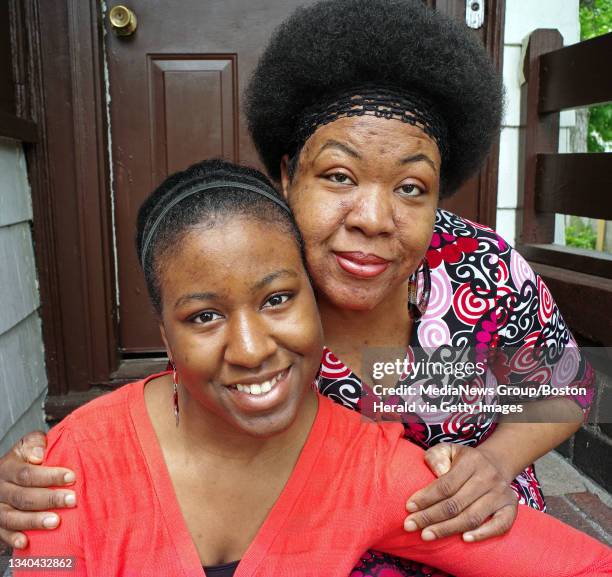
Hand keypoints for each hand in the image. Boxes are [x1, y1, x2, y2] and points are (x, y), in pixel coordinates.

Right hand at [0, 432, 76, 548]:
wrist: (8, 472)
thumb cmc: (26, 457)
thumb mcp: (28, 444)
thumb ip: (35, 443)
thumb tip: (39, 455)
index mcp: (7, 468)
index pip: (26, 473)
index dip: (50, 476)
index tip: (71, 477)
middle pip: (22, 497)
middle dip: (49, 499)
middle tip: (71, 500)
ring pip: (12, 517)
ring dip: (34, 521)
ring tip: (56, 522)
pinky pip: (1, 533)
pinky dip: (13, 538)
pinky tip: (26, 542)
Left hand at [404, 443, 517, 541]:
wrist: (496, 462)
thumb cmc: (464, 460)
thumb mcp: (448, 449)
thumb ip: (436, 457)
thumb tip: (437, 473)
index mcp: (471, 461)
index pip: (446, 484)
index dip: (426, 497)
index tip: (409, 507)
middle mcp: (488, 477)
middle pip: (456, 503)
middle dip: (430, 517)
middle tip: (410, 526)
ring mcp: (501, 494)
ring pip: (472, 517)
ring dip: (447, 529)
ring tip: (426, 535)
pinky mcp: (511, 508)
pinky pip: (500, 526)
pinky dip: (483, 534)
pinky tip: (464, 539)